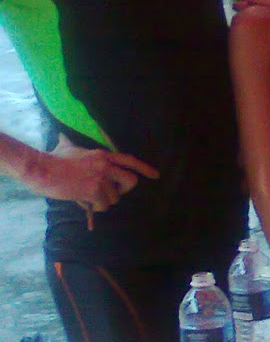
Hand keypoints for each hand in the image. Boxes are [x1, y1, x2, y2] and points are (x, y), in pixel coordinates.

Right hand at [31, 141, 158, 219]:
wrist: (41, 169)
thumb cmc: (52, 159)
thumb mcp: (68, 147)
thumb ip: (74, 144)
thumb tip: (63, 135)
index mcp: (103, 154)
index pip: (130, 160)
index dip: (144, 168)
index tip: (156, 175)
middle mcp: (106, 164)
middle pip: (131, 181)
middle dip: (123, 190)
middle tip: (110, 192)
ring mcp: (101, 177)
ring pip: (115, 197)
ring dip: (103, 200)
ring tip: (87, 194)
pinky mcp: (94, 189)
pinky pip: (104, 204)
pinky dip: (95, 206)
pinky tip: (84, 200)